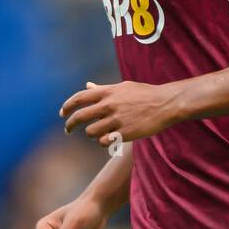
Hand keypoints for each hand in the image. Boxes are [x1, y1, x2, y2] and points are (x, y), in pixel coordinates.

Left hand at [60, 80, 180, 143]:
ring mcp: (116, 120)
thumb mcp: (122, 87)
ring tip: (97, 133)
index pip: (79, 98)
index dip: (67, 106)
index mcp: (107, 92)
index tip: (62, 113)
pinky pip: (103, 142)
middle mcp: (109, 105)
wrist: (165, 104)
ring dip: (91, 134)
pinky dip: (103, 141)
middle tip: (67, 130)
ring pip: (90, 132)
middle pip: (80, 117)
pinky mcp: (125, 134)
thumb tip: (87, 86)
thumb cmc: (144, 94)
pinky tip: (109, 139)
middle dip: (70, 125)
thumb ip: (102, 89)